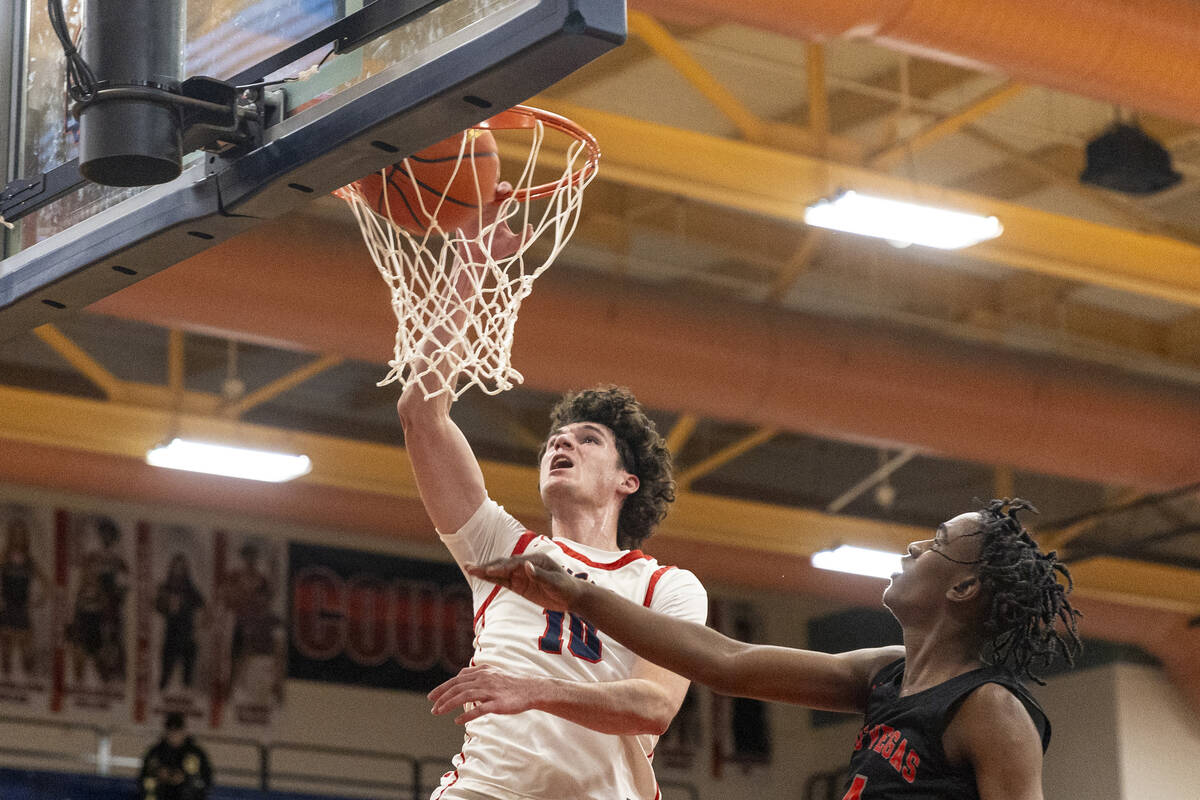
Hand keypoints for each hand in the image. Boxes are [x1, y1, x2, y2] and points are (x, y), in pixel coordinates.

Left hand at [428, 664, 542, 723]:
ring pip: (465, 696)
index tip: (431, 697)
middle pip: (458, 687)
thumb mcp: (492, 673)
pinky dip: (467, 715)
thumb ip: (476, 674)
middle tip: (432, 709)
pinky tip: (457, 721)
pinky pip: (479, 709)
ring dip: (449, 705)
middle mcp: (484, 679)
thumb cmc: (510, 683)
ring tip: (439, 713)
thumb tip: (460, 677)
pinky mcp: (498, 703)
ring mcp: (491, 691)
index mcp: (481, 671)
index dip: (442, 688)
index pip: (456, 679)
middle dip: (442, 698)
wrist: (531, 689)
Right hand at [455, 181, 531, 262]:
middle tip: (500, 191)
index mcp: (500, 210)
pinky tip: (472, 198)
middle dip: (496, 185)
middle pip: (492, 188)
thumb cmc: (495, 251)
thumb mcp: (512, 245)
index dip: (507, 189)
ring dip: (482, 188)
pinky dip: (467, 197)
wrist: (477, 260)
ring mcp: (475, 209)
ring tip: (486, 192)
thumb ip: (524, 238)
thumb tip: (531, 226)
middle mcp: (488, 206)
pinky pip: (464, 201)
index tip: (508, 193)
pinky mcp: (464, 214)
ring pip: (478, 191)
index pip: (505, 193)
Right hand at [465, 553, 581, 611]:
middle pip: (503, 564)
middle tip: (470, 567)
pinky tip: (479, 576)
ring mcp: (521, 574)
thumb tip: (526, 566)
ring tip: (468, 568)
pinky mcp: (519, 584)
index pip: (515, 563)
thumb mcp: (556, 583)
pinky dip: (491, 579)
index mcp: (535, 560)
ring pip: (500, 572)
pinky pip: (502, 581)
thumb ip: (540, 575)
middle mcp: (525, 564)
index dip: (502, 567)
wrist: (572, 596)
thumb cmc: (566, 587)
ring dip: (485, 570)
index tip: (489, 572)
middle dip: (487, 566)